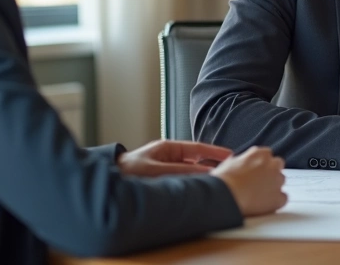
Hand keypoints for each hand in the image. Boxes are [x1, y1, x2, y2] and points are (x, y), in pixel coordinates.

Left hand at [117, 139, 232, 176]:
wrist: (107, 180)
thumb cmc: (127, 170)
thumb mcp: (156, 169)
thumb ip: (180, 172)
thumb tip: (203, 175)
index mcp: (168, 148)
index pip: (198, 148)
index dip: (216, 152)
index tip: (231, 155)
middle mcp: (169, 157)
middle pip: (197, 160)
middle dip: (213, 165)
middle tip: (230, 170)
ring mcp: (166, 168)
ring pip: (191, 172)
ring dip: (202, 177)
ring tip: (218, 181)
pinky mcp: (163, 180)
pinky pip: (183, 180)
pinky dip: (192, 184)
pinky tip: (199, 190)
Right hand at [211, 146, 287, 216]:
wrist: (224, 198)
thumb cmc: (223, 181)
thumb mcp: (229, 163)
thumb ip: (241, 160)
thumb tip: (240, 163)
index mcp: (259, 154)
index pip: (266, 154)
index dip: (260, 163)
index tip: (255, 169)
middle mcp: (271, 165)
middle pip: (278, 165)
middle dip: (270, 171)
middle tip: (259, 181)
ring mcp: (277, 181)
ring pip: (281, 181)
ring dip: (273, 185)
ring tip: (259, 195)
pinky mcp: (278, 198)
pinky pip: (283, 198)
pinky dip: (276, 201)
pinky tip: (264, 205)